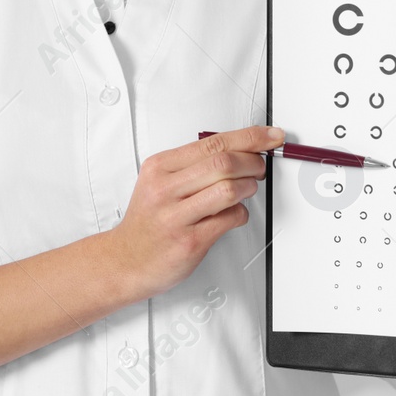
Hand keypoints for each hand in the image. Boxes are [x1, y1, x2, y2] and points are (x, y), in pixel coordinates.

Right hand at [107, 124, 275, 298]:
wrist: (126, 260)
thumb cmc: (148, 221)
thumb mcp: (158, 182)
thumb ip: (192, 166)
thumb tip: (238, 150)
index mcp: (160, 167)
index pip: (213, 142)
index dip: (249, 137)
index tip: (270, 136)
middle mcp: (165, 189)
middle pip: (224, 162)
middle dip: (253, 162)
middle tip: (259, 167)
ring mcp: (176, 216)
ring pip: (229, 189)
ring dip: (250, 187)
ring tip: (249, 189)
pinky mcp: (190, 241)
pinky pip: (230, 219)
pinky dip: (241, 213)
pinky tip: (235, 214)